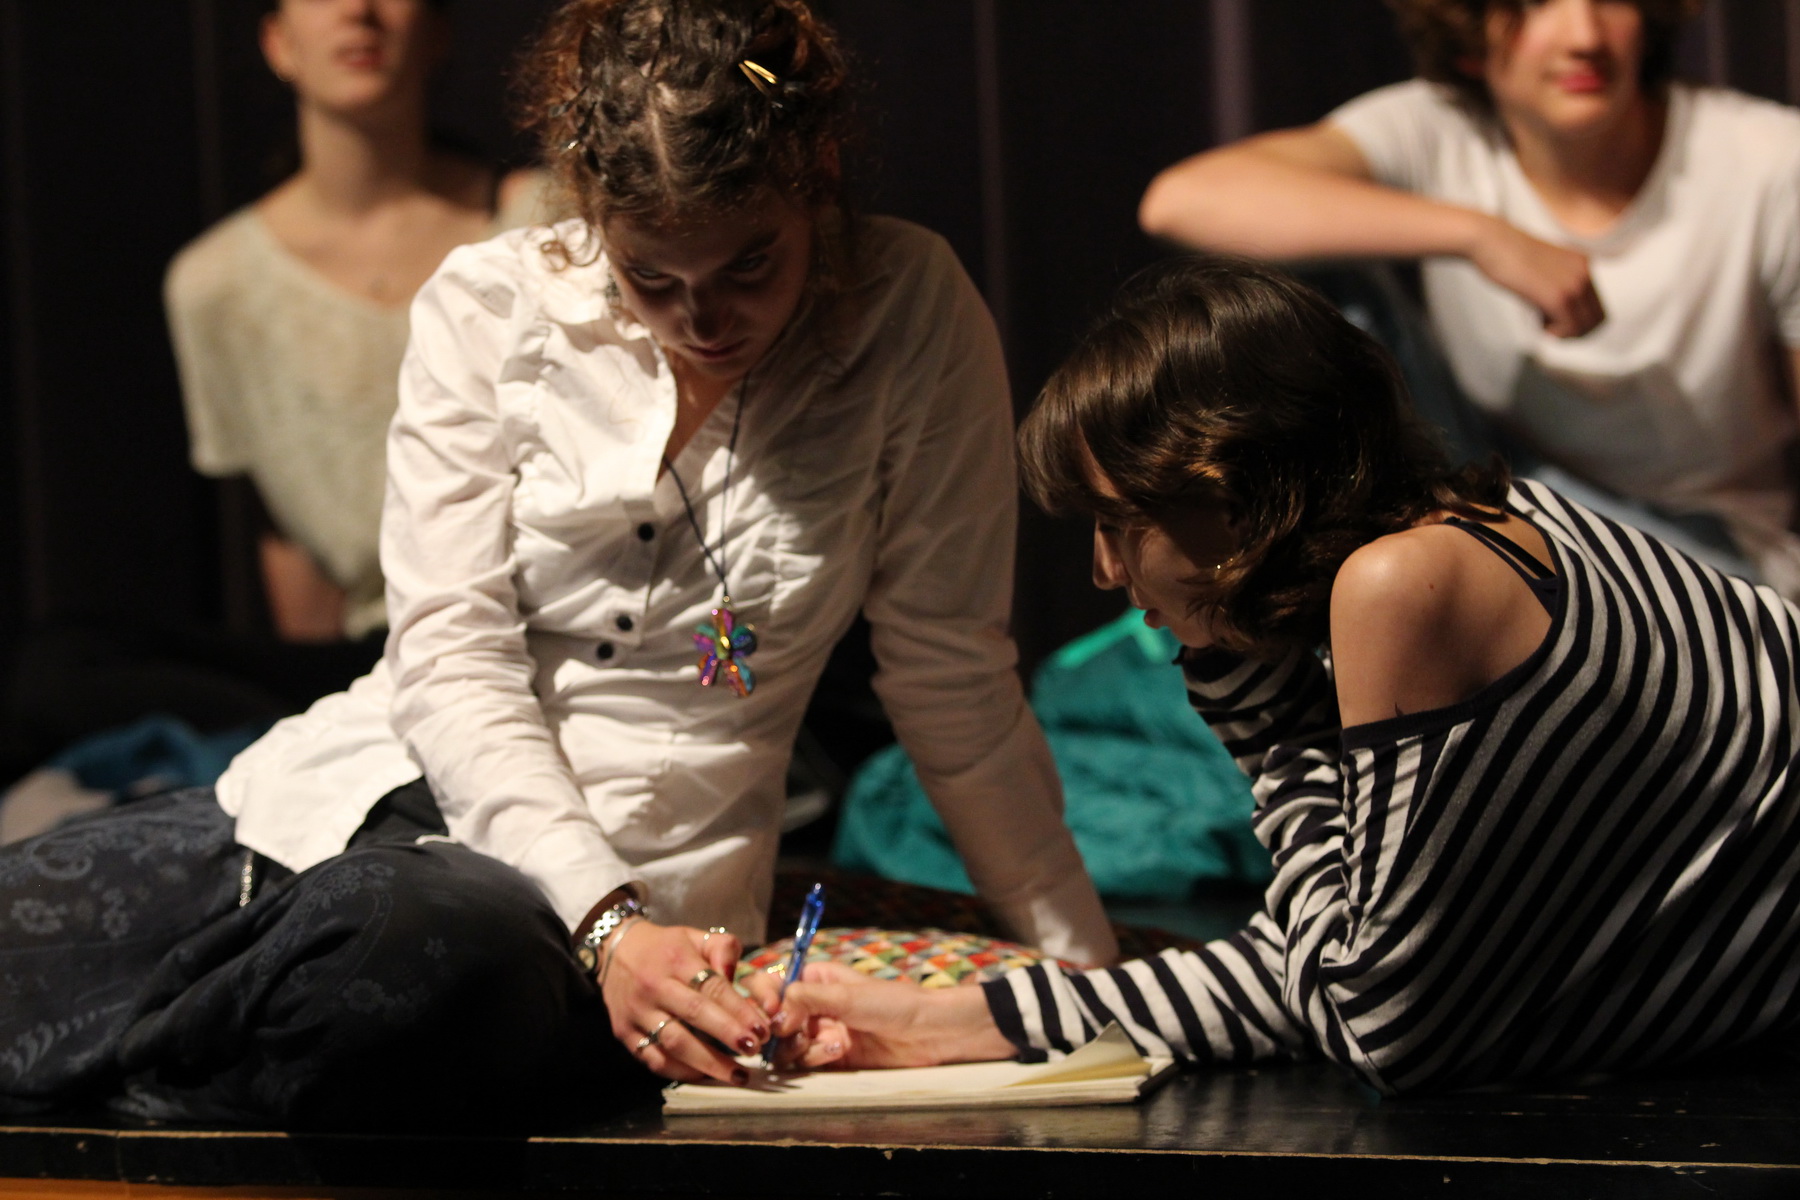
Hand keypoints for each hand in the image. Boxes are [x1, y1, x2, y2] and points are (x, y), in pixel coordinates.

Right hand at [601, 920, 769, 1083]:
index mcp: (676, 959)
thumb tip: (738, 976)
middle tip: (754, 1050)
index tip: (762, 1029)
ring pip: (674, 1042)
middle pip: (695, 1014)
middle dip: (728, 1035)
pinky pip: (654, 1059)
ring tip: (738, 1075)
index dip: (739, 1010)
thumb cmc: (666, 947)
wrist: (615, 952)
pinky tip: (706, 1076)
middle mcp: (654, 986)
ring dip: (709, 1063)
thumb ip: (723, 949)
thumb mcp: (696, 936)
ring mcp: (637, 1012)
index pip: (712, 986)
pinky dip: (681, 1072)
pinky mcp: (625, 1033)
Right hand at [760, 963, 1015, 1069]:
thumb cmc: (894, 1003)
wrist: (929, 1034)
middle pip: (771, 1018)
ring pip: (783, 1045)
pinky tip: (836, 1053)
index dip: (763, 998)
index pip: (770, 983)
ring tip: (829, 1043)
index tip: (770, 1013)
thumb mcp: (848, 995)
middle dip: (778, 1029)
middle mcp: (811, 1005)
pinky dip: (814, 1059)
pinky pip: (804, 1062)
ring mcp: (818, 1031)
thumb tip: (772, 1015)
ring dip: (799, 1047)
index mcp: (813, 978)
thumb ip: (805, 999)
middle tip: (792, 1034)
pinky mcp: (828, 1057)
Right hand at [1467, 216, 1604, 337]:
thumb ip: (1556, 282)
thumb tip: (1557, 311)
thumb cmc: (1505, 255)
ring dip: (1564, 333)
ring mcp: (1573, 284)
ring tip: (1543, 326)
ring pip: (1585, 325)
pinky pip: (1568, 327)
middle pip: (1597, 318)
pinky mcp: (1558, 297)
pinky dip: (1555, 333)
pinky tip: (1540, 324)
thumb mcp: (1541, 267)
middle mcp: (1584, 272)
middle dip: (1575, 331)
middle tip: (1552, 330)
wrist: (1491, 241)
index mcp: (1582, 263)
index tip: (1557, 324)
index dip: (1579, 321)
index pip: (1596, 304)